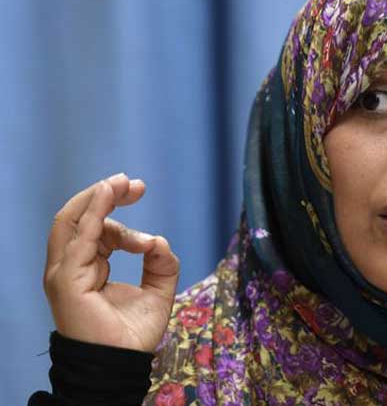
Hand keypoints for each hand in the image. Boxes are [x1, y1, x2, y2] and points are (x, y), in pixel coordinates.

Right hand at [44, 173, 179, 351]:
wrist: (123, 363)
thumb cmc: (133, 333)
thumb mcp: (158, 290)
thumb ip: (162, 263)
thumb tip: (158, 241)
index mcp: (87, 267)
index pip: (96, 227)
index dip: (117, 208)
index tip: (142, 193)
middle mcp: (71, 266)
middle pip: (79, 218)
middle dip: (105, 195)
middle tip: (133, 183)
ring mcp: (65, 273)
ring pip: (72, 221)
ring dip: (97, 197)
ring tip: (122, 182)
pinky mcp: (67, 280)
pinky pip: (79, 238)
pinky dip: (93, 212)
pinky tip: (107, 194)